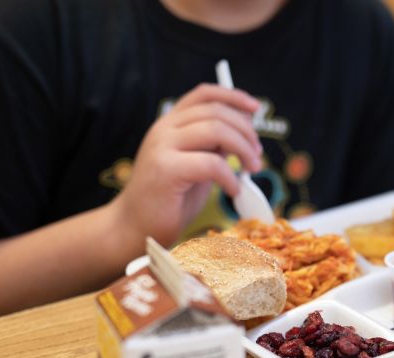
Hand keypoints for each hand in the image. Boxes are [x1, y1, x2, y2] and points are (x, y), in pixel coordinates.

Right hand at [110, 83, 261, 247]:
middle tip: (257, 155)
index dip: (233, 97)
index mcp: (171, 124)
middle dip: (246, 131)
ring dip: (243, 149)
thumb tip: (246, 132)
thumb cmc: (170, 199)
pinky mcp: (166, 170)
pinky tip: (232, 191)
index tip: (256, 109)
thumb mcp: (197, 165)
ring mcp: (162, 147)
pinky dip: (230, 177)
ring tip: (252, 170)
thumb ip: (215, 146)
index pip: (203, 94)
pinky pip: (211, 164)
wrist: (135, 227)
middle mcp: (164, 129)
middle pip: (215, 112)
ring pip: (216, 130)